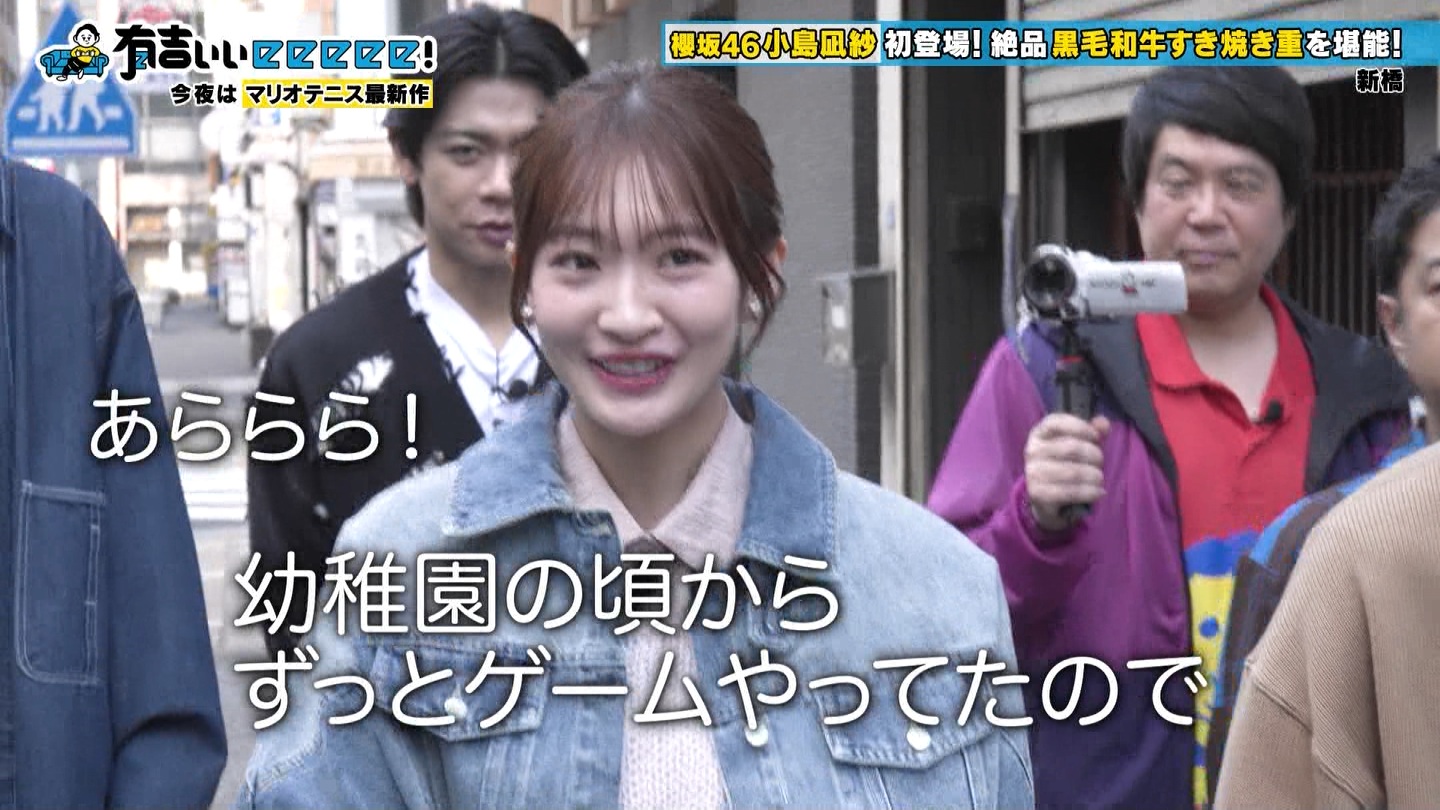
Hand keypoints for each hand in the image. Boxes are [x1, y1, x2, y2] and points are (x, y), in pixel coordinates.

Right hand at [1023, 414, 1110, 532]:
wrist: (1046, 498)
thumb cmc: (1065, 464)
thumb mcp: (1078, 444)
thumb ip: (1093, 431)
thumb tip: (1103, 423)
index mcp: (1039, 433)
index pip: (1057, 422)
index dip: (1081, 427)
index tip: (1096, 437)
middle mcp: (1032, 451)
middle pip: (1072, 448)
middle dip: (1094, 456)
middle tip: (1099, 463)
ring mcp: (1033, 472)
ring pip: (1074, 472)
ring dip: (1094, 476)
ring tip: (1099, 479)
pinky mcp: (1038, 493)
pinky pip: (1071, 492)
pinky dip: (1090, 492)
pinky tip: (1098, 492)